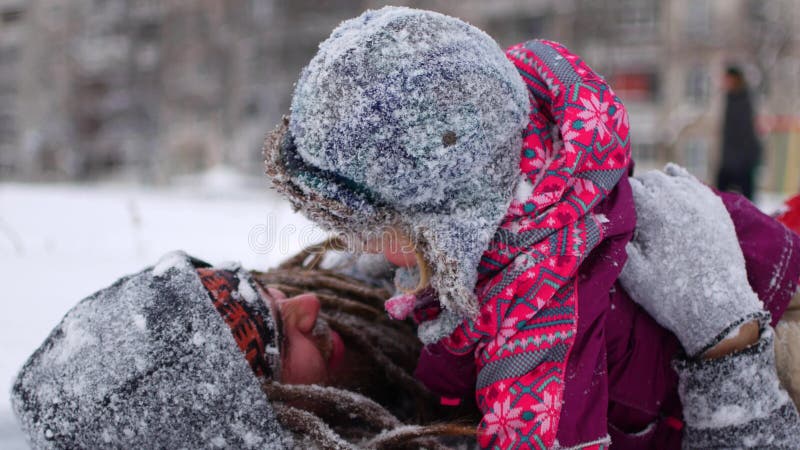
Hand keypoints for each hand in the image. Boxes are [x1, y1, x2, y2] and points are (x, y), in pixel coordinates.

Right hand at [619, 164, 763, 356]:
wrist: (719, 311)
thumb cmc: (670, 296)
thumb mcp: (632, 275)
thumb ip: (616, 244)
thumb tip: (601, 224)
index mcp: (655, 213)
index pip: (628, 188)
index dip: (615, 195)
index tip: (607, 205)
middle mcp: (679, 200)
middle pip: (651, 179)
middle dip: (636, 189)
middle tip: (627, 206)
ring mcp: (702, 203)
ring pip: (673, 178)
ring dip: (658, 185)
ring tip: (647, 198)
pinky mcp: (718, 211)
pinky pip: (696, 185)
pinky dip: (682, 181)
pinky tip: (674, 178)